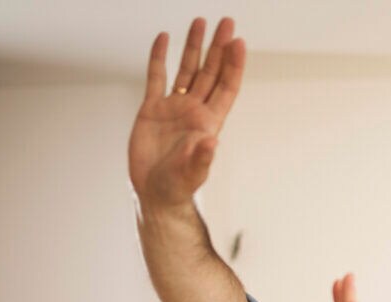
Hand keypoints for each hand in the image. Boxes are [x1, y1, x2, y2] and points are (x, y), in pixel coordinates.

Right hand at [128, 17, 244, 209]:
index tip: (238, 42)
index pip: (225, 86)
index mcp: (209, 121)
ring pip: (187, 69)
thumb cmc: (178, 186)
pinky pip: (156, 77)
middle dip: (219, 47)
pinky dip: (159, 57)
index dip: (233, 65)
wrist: (154, 192)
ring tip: (200, 22)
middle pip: (210, 71)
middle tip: (227, 21)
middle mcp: (194, 110)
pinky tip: (164, 38)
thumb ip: (202, 157)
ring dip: (194, 46)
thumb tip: (211, 142)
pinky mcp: (152, 109)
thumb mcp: (192, 172)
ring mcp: (174, 107)